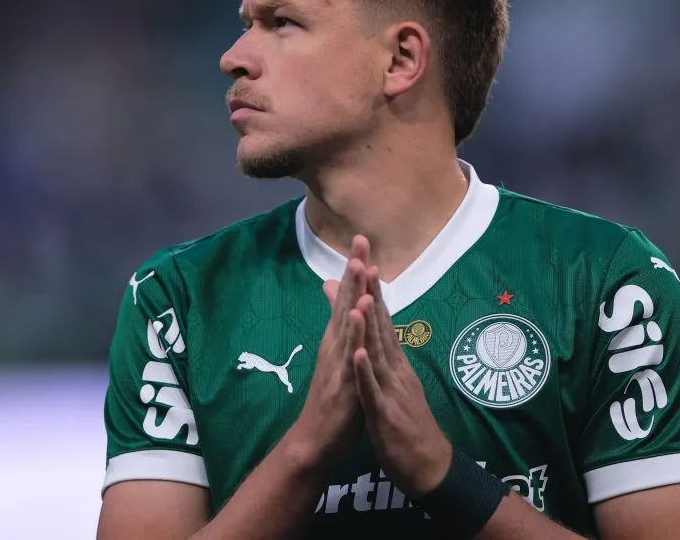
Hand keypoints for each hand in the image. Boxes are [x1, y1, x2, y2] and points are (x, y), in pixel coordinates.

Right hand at [287, 235, 370, 470]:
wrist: (316, 440)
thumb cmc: (331, 400)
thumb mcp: (336, 359)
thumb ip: (337, 330)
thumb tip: (335, 306)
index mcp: (338, 338)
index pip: (348, 297)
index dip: (355, 269)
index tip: (363, 240)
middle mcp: (336, 344)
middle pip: (346, 301)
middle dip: (354, 270)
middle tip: (360, 239)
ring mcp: (339, 362)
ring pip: (348, 323)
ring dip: (354, 294)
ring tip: (360, 268)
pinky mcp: (343, 382)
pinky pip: (350, 355)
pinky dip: (354, 334)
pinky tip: (358, 315)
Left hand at [350, 265, 452, 498]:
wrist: (428, 466)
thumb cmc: (406, 424)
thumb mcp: (390, 385)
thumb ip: (382, 358)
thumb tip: (376, 337)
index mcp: (395, 364)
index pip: (384, 322)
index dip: (374, 294)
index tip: (365, 263)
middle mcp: (396, 370)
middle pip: (382, 328)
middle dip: (372, 296)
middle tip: (364, 263)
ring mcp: (391, 390)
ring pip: (378, 354)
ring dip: (369, 328)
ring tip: (361, 300)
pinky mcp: (384, 414)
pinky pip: (372, 391)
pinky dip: (365, 372)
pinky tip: (358, 354)